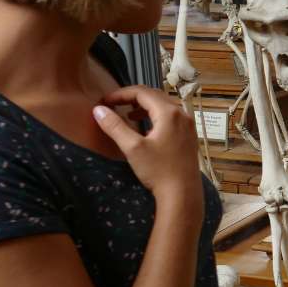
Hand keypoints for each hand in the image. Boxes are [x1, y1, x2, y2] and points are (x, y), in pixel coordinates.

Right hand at [93, 86, 203, 206]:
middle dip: (132, 97)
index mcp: (169, 113)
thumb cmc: (159, 171)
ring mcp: (188, 125)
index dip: (121, 94)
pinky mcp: (189, 136)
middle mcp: (182, 115)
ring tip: (128, 113)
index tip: (105, 101)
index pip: (142, 92)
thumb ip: (115, 126)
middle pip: (154, 96)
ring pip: (163, 106)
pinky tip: (145, 128)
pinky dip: (155, 116)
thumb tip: (98, 110)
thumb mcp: (132, 148)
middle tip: (114, 104)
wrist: (183, 194)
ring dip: (144, 106)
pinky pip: (170, 117)